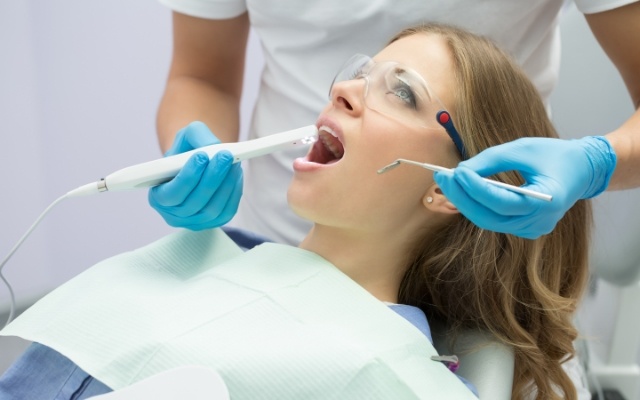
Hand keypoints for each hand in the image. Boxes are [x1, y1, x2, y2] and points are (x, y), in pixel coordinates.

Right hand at [148, 121, 242, 230]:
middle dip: (212, 178)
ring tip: (234, 162)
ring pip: (213, 208)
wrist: (198, 163)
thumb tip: (213, 147)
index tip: (201, 156)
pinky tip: (236, 174)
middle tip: (225, 156)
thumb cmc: (188, 151)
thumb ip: (196, 136)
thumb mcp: (187, 137)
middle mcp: (174, 214)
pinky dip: (233, 192)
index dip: (187, 177)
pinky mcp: (214, 222)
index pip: (172, 194)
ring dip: (226, 184)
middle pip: (195, 202)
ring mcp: (194, 222)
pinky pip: (226, 211)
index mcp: (158, 197)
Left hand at [433, 136, 615, 238]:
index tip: (456, 172)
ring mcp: (532, 230)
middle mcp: (539, 222)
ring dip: (465, 201)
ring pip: (488, 221)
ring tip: (448, 180)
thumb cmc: (554, 155)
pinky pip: (494, 220)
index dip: (475, 188)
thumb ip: (490, 160)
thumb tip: (460, 171)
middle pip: (489, 217)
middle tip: (442, 176)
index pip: (502, 202)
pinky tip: (463, 190)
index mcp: (547, 202)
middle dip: (462, 197)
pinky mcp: (524, 229)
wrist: (583, 170)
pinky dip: (477, 205)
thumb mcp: (522, 149)